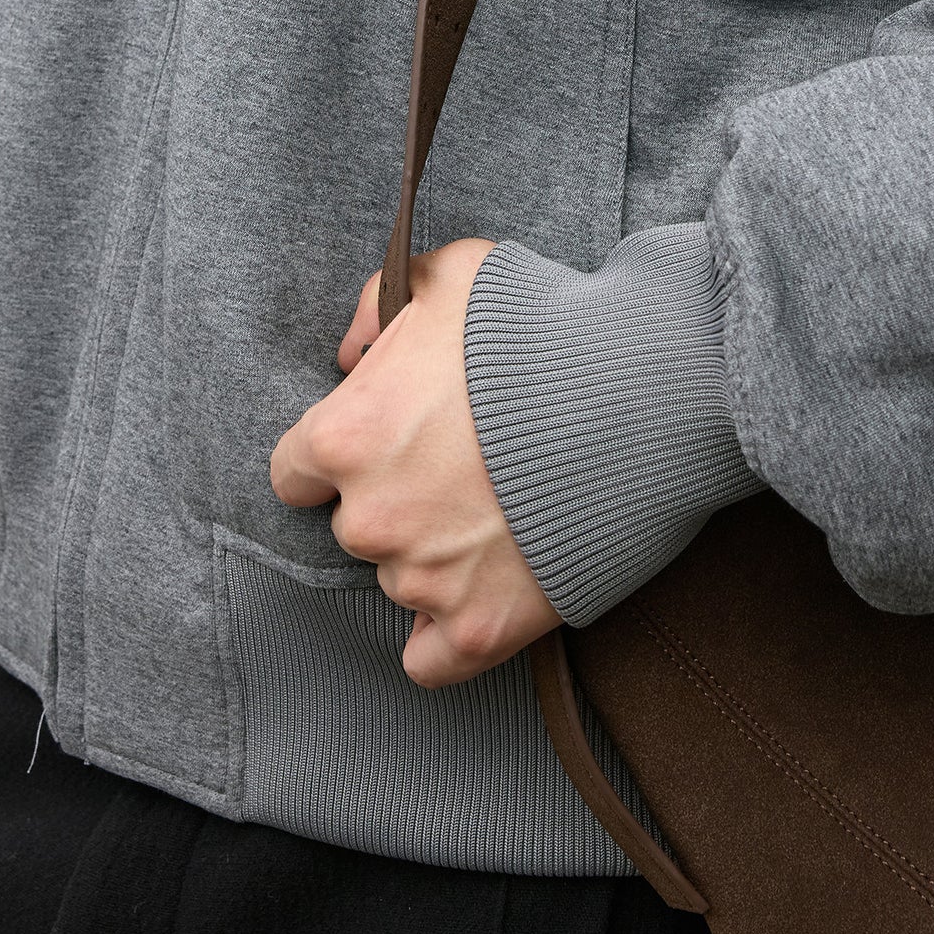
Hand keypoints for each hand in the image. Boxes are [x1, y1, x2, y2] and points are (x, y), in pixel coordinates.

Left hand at [269, 238, 560, 686]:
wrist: (638, 394)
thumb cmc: (539, 325)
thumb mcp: (447, 274)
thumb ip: (375, 307)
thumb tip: (349, 355)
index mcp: (347, 437)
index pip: (295, 472)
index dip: (340, 454)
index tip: (383, 442)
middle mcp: (371, 519)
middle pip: (354, 526)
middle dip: (394, 498)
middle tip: (458, 465)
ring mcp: (424, 582)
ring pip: (399, 581)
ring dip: (433, 555)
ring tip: (497, 508)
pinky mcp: (482, 630)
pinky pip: (430, 659)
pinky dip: (448, 632)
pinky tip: (478, 592)